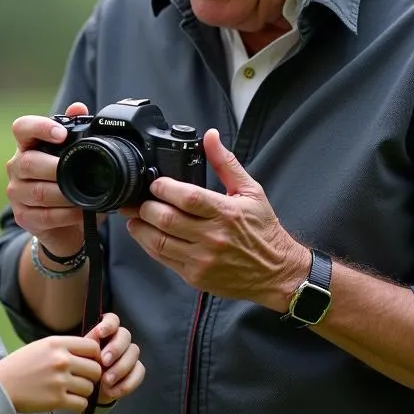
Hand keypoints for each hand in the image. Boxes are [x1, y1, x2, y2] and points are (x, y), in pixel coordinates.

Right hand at [0, 335, 103, 413]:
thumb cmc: (20, 366)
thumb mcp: (41, 347)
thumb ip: (64, 348)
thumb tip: (91, 351)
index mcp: (57, 343)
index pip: (92, 347)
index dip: (94, 357)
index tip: (88, 363)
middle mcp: (61, 360)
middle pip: (95, 369)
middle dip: (91, 377)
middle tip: (81, 380)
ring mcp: (59, 380)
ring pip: (90, 388)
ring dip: (84, 392)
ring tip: (71, 391)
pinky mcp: (57, 400)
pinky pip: (82, 403)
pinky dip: (78, 404)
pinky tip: (68, 401)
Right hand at [6, 102, 89, 256]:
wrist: (66, 222)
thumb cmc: (69, 181)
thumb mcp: (76, 157)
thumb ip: (77, 130)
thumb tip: (78, 107)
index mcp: (28, 146)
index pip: (22, 128)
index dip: (40, 127)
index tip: (62, 134)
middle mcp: (16, 167)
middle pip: (28, 163)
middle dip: (57, 169)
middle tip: (81, 173)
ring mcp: (16, 193)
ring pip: (37, 192)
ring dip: (65, 194)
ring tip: (86, 195)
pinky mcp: (22, 217)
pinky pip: (43, 216)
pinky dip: (66, 215)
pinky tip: (81, 211)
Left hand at [86, 312, 144, 404]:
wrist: (87, 391)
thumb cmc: (81, 370)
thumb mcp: (78, 359)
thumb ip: (84, 350)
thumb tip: (89, 344)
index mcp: (104, 331)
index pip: (112, 320)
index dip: (108, 325)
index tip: (100, 333)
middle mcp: (119, 339)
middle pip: (125, 335)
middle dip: (115, 348)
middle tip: (104, 362)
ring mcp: (129, 354)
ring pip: (134, 352)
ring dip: (121, 367)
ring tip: (106, 381)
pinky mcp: (136, 369)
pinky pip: (139, 371)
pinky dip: (127, 382)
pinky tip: (112, 391)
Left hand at [123, 128, 309, 309]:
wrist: (277, 273)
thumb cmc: (264, 231)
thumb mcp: (251, 191)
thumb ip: (226, 163)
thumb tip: (210, 137)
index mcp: (226, 213)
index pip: (188, 198)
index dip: (164, 188)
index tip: (155, 183)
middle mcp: (213, 237)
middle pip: (167, 219)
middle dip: (147, 206)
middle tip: (141, 199)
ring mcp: (202, 259)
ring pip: (159, 241)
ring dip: (140, 226)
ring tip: (136, 216)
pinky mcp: (195, 276)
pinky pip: (163, 259)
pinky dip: (149, 245)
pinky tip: (146, 234)